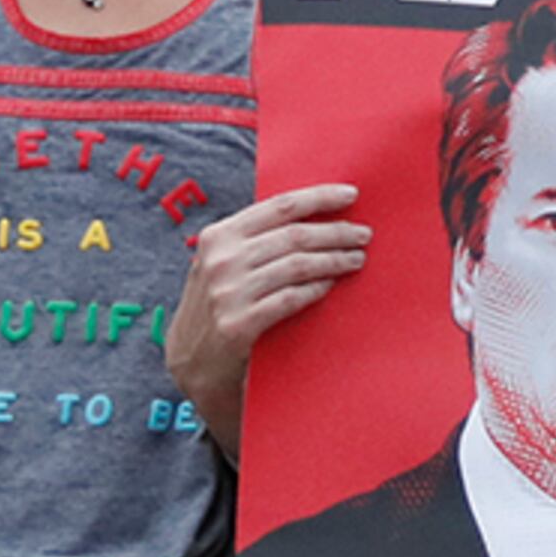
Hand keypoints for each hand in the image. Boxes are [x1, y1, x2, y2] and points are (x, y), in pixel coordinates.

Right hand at [161, 182, 367, 409]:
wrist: (191, 361)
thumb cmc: (216, 305)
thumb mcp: (221, 263)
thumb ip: (253, 241)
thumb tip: (311, 216)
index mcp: (218, 236)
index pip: (278, 206)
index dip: (319, 198)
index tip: (350, 195)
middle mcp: (222, 260)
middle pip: (294, 235)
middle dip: (336, 232)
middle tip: (364, 234)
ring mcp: (229, 292)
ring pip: (297, 265)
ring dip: (334, 260)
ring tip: (357, 259)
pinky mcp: (239, 324)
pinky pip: (291, 298)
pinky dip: (316, 289)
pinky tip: (331, 284)